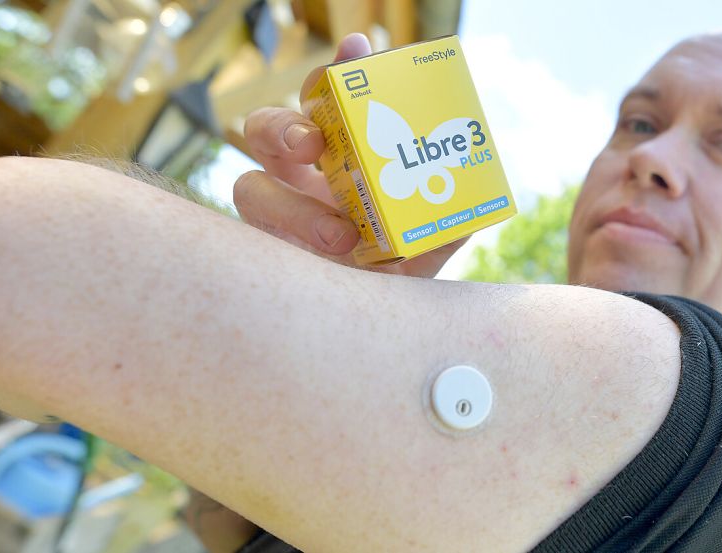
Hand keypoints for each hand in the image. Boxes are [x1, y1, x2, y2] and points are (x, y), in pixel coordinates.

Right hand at [234, 33, 468, 277]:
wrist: (367, 332)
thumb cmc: (390, 280)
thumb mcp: (421, 254)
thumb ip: (439, 234)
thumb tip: (472, 218)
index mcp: (332, 162)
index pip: (323, 105)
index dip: (333, 74)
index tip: (357, 51)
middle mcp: (295, 182)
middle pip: (265, 128)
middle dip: (283, 125)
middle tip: (312, 141)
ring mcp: (271, 219)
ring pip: (249, 189)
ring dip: (292, 209)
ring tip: (339, 237)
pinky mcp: (262, 257)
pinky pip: (255, 247)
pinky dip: (294, 253)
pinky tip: (333, 267)